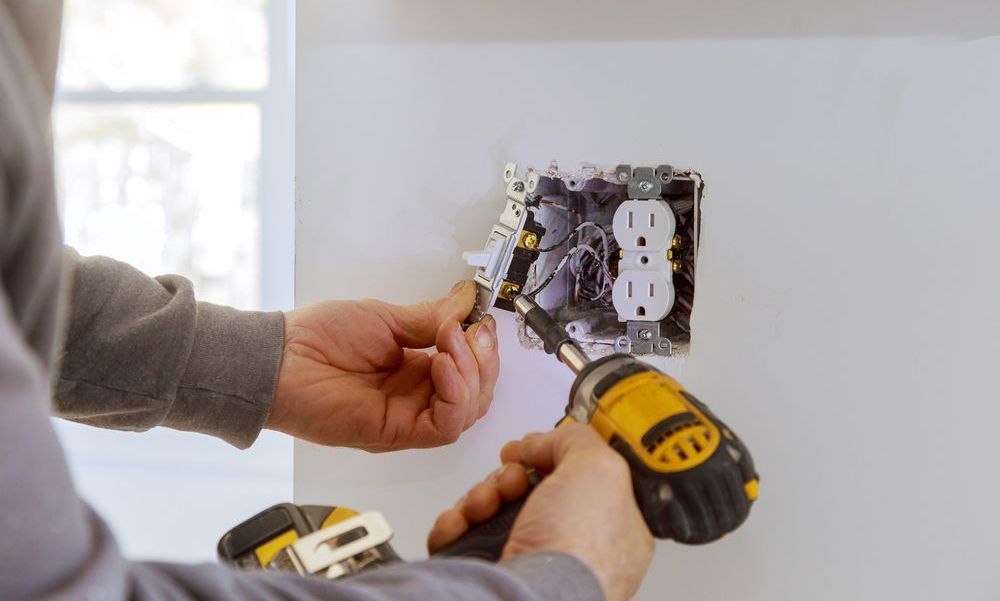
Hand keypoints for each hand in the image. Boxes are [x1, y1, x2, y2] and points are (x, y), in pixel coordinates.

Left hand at [266, 280, 498, 450]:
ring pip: (467, 412)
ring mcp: (408, 417)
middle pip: (477, 394)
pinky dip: (455, 396)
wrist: (280, 359)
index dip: (482, 349)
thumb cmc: (317, 338)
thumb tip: (466, 301)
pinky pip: (444, 427)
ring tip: (450, 343)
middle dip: (484, 361)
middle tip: (472, 331)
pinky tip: (443, 366)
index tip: (480, 321)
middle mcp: (416, 397)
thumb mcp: (385, 318)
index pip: (470, 370)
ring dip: (471, 375)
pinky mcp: (396, 433)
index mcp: (415, 370)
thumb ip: (430, 317)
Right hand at [427, 423, 653, 600]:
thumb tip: (542, 441)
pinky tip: (459, 522)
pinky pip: (463, 536)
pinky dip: (455, 523)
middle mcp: (570, 546)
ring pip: (493, 510)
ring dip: (479, 496)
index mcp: (611, 526)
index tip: (535, 448)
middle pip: (529, 489)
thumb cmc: (578, 551)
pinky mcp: (491, 572)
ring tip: (483, 505)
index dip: (553, 457)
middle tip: (511, 480)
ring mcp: (529, 562)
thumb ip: (576, 440)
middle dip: (508, 475)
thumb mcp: (599, 468)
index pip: (579, 478)